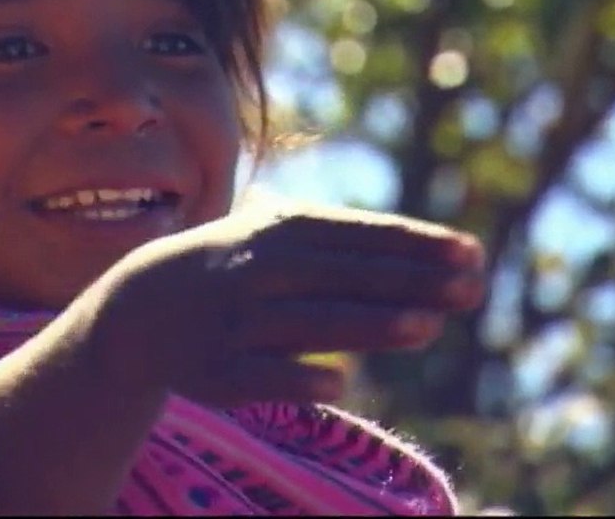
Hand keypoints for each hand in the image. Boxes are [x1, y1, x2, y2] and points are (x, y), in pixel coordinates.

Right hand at [85, 201, 486, 407]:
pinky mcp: (218, 371)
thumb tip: (444, 255)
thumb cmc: (237, 268)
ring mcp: (237, 321)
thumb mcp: (280, 238)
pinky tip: (340, 382)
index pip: (359, 236)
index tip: (472, 256)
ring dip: (369, 323)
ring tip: (427, 327)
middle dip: (409, 282)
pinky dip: (298, 377)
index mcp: (279, 231)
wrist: (141, 308)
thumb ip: (353, 247)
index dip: (416, 245)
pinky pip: (263, 375)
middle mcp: (260, 272)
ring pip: (311, 323)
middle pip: (344, 277)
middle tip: (470, 290)